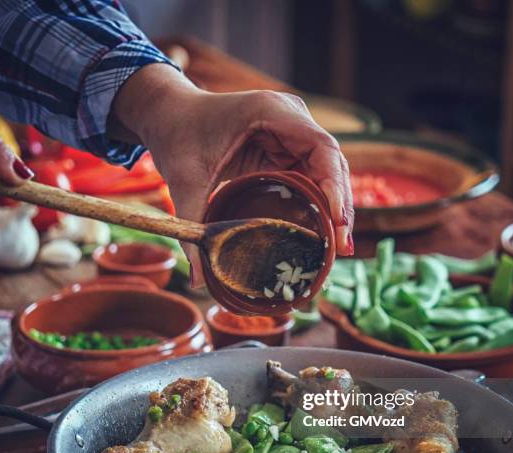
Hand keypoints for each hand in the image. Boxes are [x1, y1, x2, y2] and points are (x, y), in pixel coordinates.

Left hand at [110, 65, 352, 284]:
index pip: (320, 147)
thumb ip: (192, 225)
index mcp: (271, 112)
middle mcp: (290, 118)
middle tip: (342, 246)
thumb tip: (196, 280)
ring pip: (325, 171)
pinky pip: (310, 175)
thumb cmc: (177, 138)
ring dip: (334, 207)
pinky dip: (318, 202)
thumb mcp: (184, 181)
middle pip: (330, 162)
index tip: (337, 220)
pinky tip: (322, 231)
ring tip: (339, 246)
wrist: (170, 115)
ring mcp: (291, 133)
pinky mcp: (286, 148)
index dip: (335, 184)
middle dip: (339, 204)